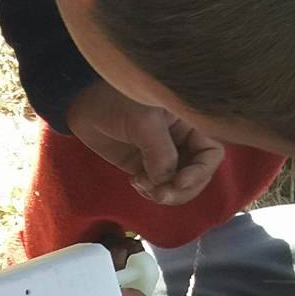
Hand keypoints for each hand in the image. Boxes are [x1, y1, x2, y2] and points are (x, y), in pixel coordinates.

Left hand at [66, 81, 224, 205]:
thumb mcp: (144, 122)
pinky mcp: (146, 167)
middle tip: (160, 194)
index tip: (178, 182)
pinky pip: (159, 187)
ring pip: (179, 185)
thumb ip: (160, 153)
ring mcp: (164, 155)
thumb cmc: (116, 100)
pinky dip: (151, 192)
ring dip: (165, 193)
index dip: (200, 172)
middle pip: (198, 175)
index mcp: (190, 122)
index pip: (211, 153)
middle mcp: (183, 140)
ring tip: (142, 186)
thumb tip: (169, 183)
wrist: (82, 105)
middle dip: (181, 189)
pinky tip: (135, 182)